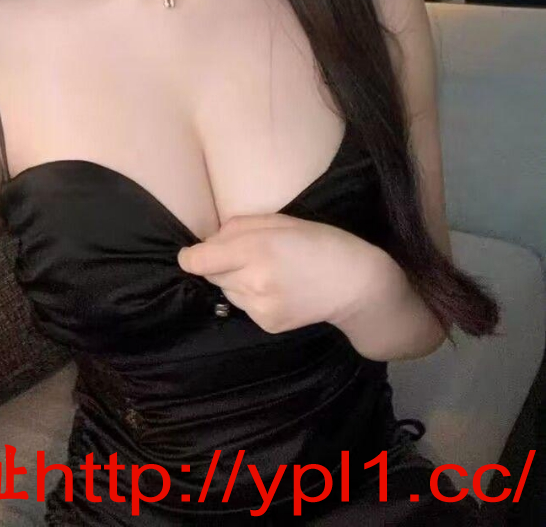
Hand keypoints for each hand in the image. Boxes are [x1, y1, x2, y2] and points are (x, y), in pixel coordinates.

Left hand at [176, 213, 381, 335]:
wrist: (355, 285)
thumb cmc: (319, 242)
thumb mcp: (279, 220)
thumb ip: (238, 227)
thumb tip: (208, 242)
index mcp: (254, 249)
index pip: (199, 261)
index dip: (190, 256)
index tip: (191, 254)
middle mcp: (253, 281)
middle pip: (212, 274)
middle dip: (220, 263)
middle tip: (250, 254)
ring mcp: (260, 308)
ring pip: (227, 291)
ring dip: (236, 280)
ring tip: (267, 271)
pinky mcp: (267, 325)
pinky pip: (244, 307)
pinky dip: (251, 297)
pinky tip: (277, 289)